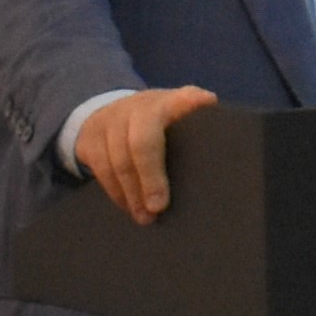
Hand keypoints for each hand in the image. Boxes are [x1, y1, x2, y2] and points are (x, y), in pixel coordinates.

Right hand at [73, 85, 221, 220]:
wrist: (106, 111)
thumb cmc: (157, 127)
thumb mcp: (176, 120)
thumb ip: (196, 132)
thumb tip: (226, 163)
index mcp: (171, 102)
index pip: (185, 98)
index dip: (192, 102)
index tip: (205, 105)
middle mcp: (140, 107)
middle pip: (142, 141)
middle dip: (150, 176)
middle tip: (159, 207)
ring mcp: (112, 120)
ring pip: (118, 160)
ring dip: (132, 193)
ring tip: (146, 218)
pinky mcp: (90, 139)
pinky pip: (101, 170)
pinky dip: (116, 193)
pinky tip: (129, 208)